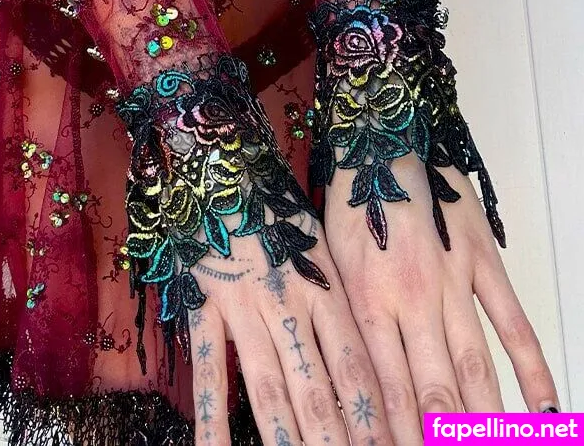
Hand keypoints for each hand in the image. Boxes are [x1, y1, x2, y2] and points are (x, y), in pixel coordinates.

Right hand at [187, 207, 396, 445]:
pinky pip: (208, 369)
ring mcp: (245, 305)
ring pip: (269, 387)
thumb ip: (343, 300)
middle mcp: (290, 302)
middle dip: (338, 441)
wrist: (223, 166)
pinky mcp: (205, 304)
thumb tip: (379, 358)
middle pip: (318, 388)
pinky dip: (211, 417)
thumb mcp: (323, 246)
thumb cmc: (280, 211)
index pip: (358, 368)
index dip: (377, 416)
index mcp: (326, 287)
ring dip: (285, 439)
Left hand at [324, 154, 559, 442]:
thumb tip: (355, 379)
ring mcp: (453, 281)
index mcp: (368, 302)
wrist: (381, 141)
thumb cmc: (350, 203)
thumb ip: (348, 321)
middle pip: (435, 388)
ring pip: (475, 365)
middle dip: (444, 438)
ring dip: (487, 419)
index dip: (399, 435)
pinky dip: (531, 368)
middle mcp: (413, 299)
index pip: (388, 390)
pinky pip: (512, 323)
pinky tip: (543, 409)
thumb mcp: (330, 264)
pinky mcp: (482, 262)